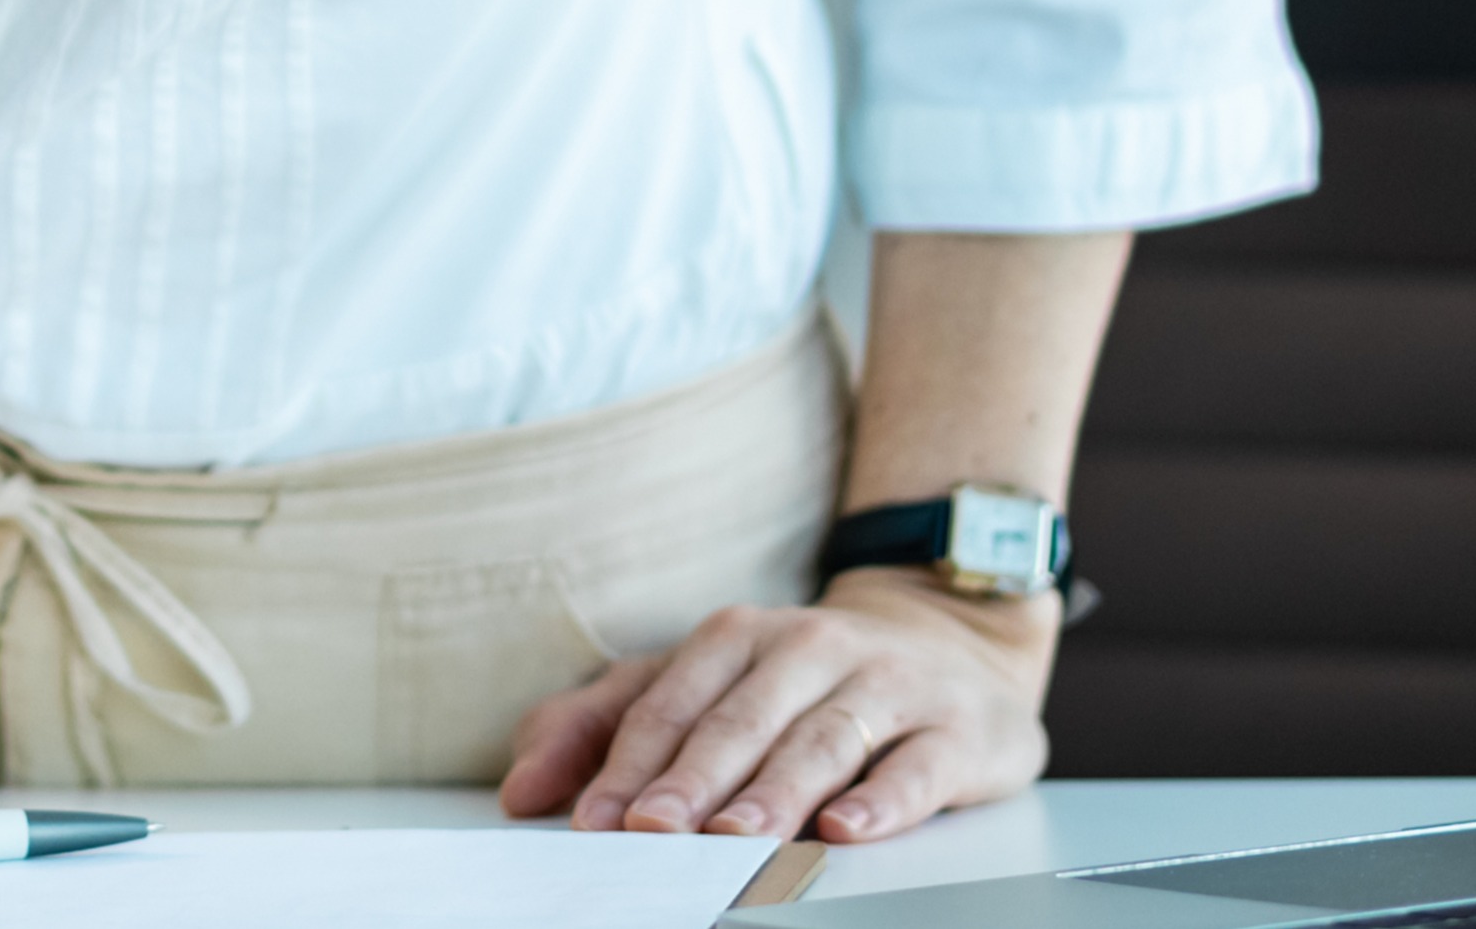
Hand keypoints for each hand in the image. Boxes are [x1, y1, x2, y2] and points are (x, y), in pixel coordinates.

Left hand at [499, 576, 1055, 846]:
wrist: (950, 646)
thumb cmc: (800, 683)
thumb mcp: (698, 686)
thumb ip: (602, 725)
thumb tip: (519, 789)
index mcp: (739, 636)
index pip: (671, 703)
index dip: (627, 764)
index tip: (589, 822)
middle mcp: (812, 648)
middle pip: (742, 719)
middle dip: (693, 779)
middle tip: (650, 832)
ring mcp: (889, 685)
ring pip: (824, 740)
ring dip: (775, 792)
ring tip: (733, 838)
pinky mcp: (956, 730)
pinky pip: (916, 767)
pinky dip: (883, 801)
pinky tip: (845, 830)